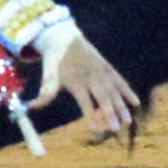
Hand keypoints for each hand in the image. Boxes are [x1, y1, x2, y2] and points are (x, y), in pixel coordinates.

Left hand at [28, 28, 142, 136]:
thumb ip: (44, 93)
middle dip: (110, 113)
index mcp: (76, 80)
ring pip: (114, 91)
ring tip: (128, 121)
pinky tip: (136, 102)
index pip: (85, 102)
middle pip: (102, 97)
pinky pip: (119, 80)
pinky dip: (127, 91)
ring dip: (121, 106)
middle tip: (115, 128)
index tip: (96, 130)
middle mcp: (91, 76)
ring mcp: (101, 71)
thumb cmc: (55, 61)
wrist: (63, 36)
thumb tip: (31, 108)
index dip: (91, 116)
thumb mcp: (49, 75)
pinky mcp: (106, 67)